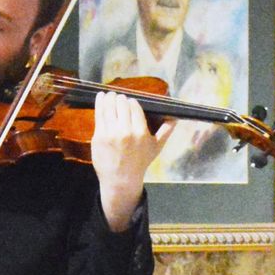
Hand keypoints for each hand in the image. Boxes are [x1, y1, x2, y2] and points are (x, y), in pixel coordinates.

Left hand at [90, 91, 175, 231]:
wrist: (121, 180)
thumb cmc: (140, 163)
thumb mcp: (156, 148)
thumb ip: (166, 132)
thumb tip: (176, 119)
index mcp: (140, 132)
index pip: (134, 107)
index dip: (131, 102)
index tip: (130, 102)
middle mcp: (126, 132)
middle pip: (121, 104)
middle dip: (120, 99)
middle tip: (119, 97)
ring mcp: (111, 134)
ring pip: (109, 107)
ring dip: (109, 98)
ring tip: (109, 95)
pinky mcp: (99, 136)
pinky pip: (99, 114)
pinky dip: (99, 102)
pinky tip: (100, 97)